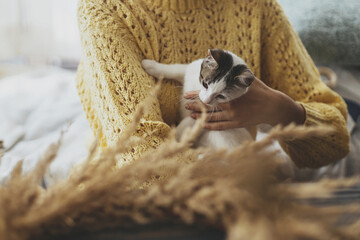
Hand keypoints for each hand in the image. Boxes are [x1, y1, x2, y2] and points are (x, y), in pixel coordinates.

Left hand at [184, 78, 304, 129]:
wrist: (272, 106)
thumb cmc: (259, 90)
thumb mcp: (246, 78)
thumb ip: (232, 73)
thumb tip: (218, 62)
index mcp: (230, 93)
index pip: (208, 93)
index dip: (196, 94)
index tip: (186, 94)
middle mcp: (230, 105)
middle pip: (207, 106)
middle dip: (194, 106)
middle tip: (185, 105)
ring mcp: (233, 116)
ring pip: (212, 117)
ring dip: (200, 116)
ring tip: (191, 115)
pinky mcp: (237, 124)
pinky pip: (220, 127)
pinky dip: (210, 126)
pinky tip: (203, 125)